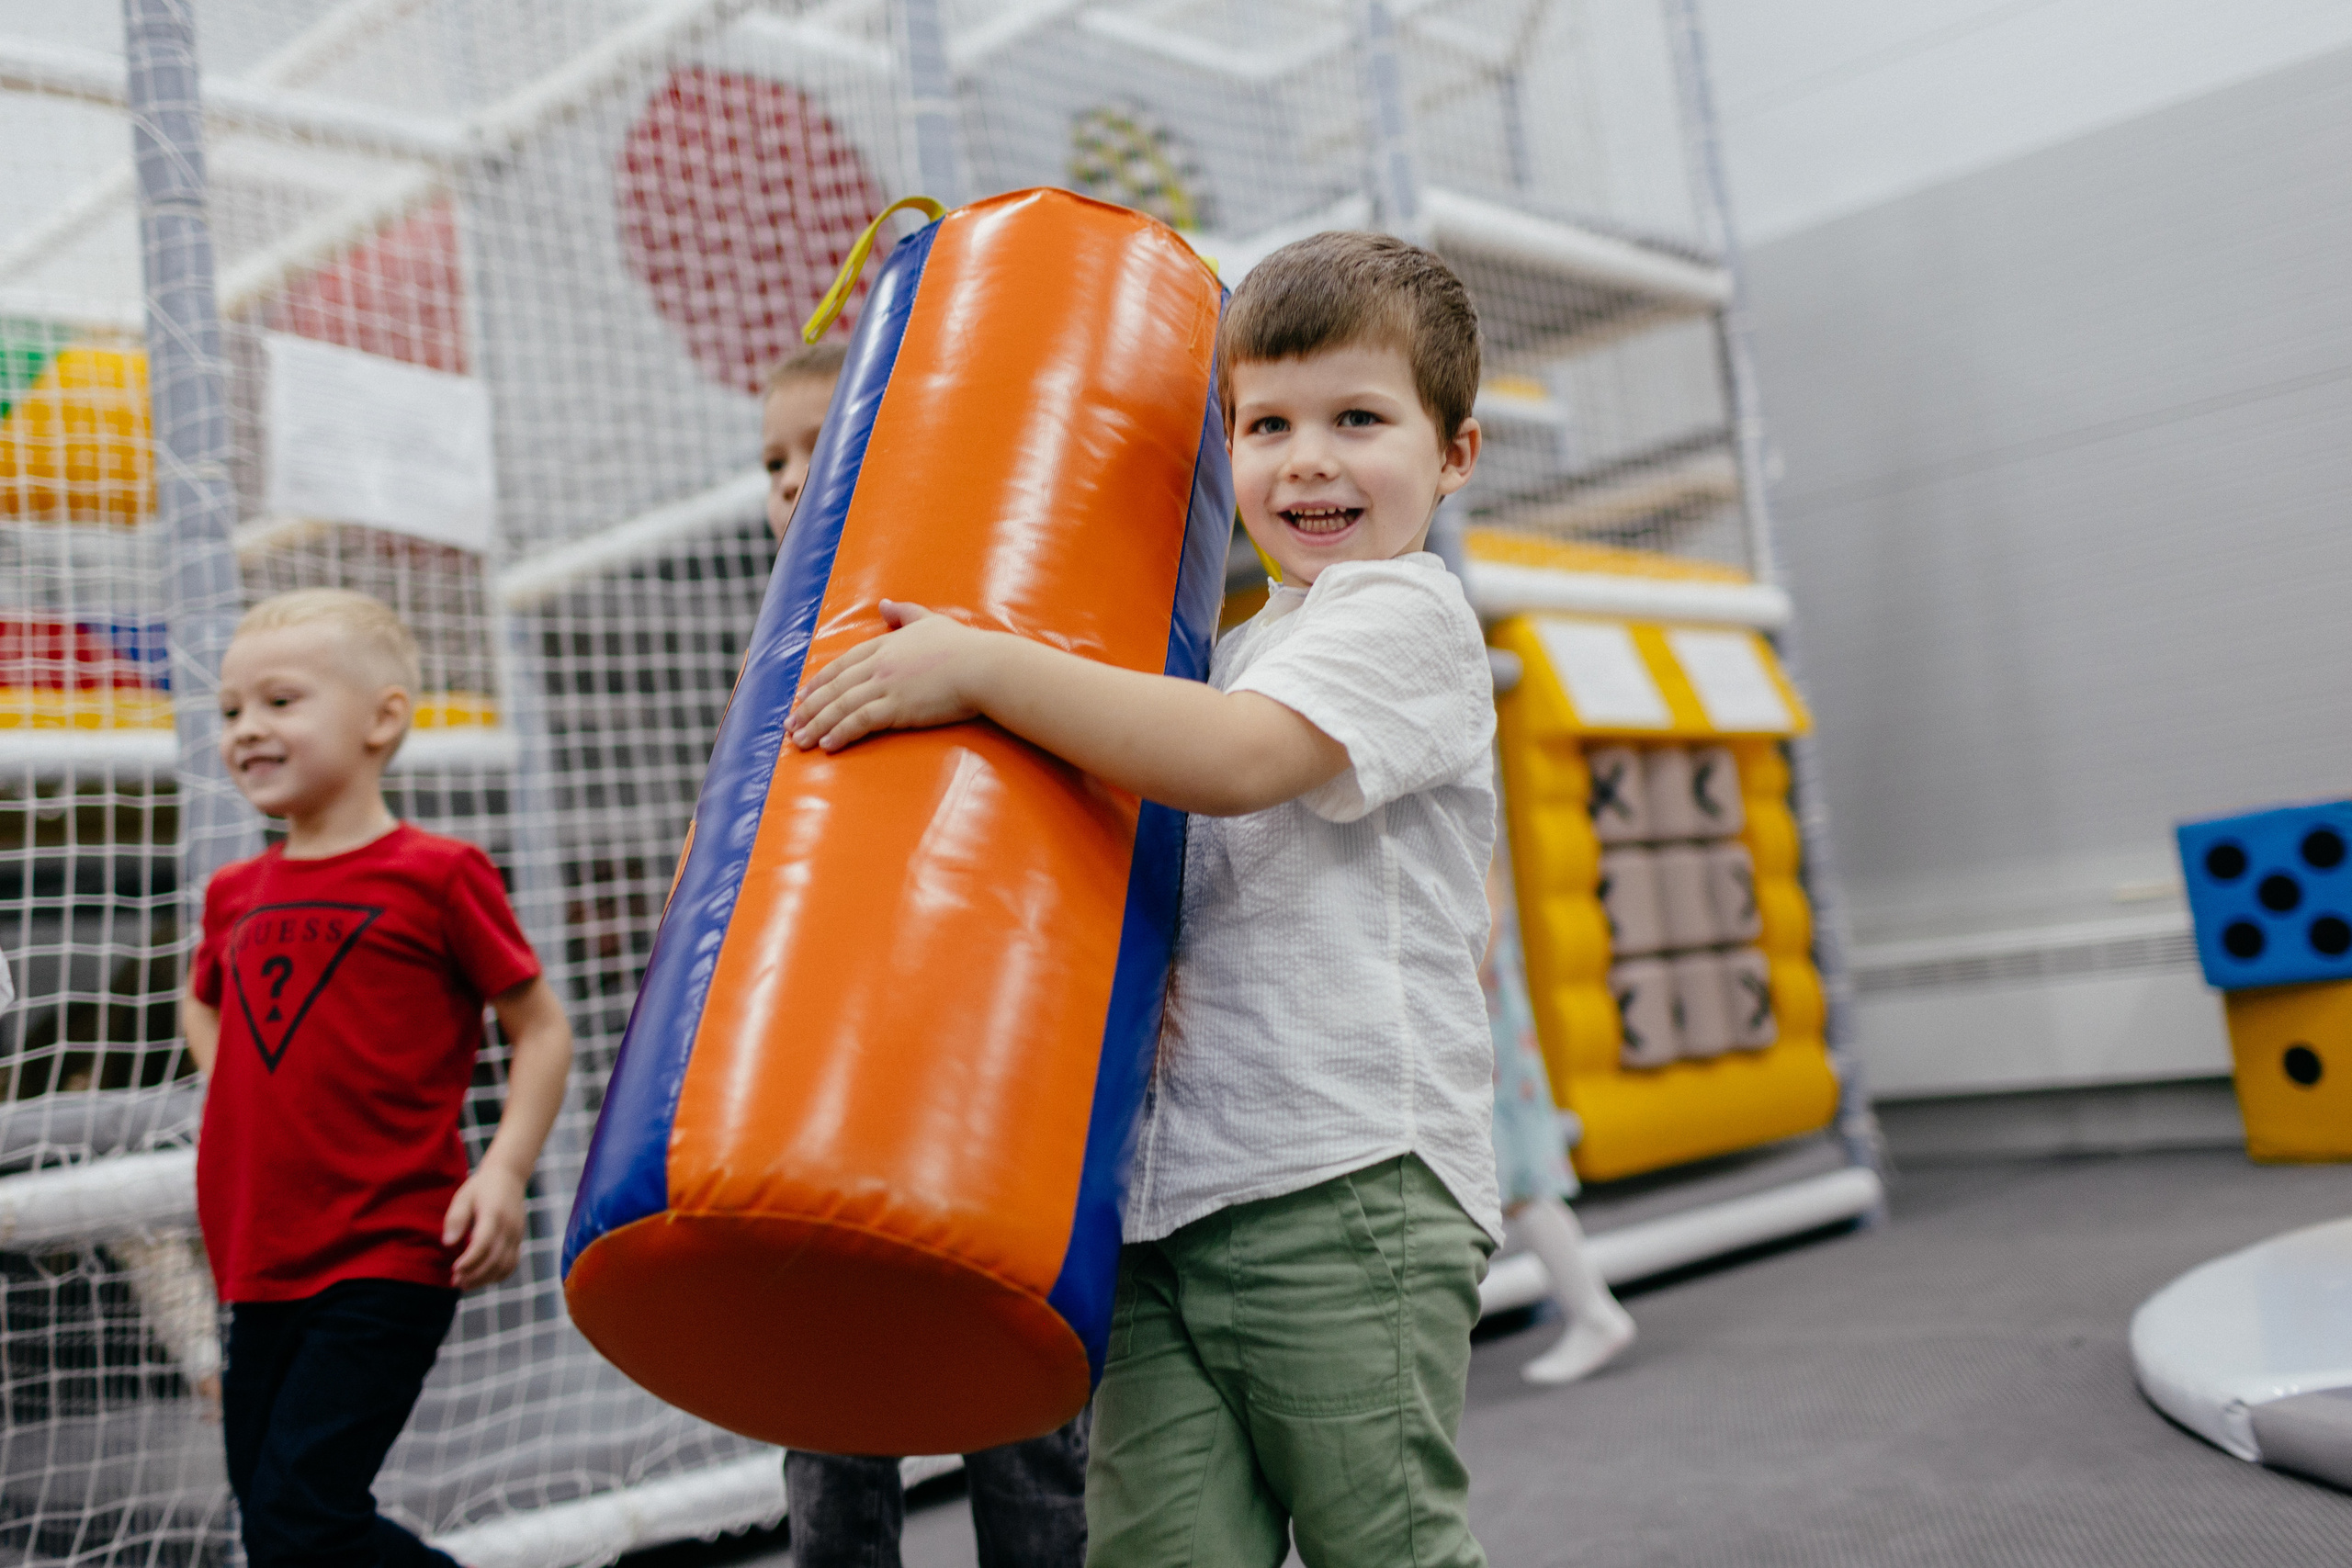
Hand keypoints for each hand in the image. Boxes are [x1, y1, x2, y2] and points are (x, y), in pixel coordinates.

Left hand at [443, 1165, 527, 1290]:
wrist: (509, 1176)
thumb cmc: (481, 1187)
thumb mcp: (463, 1197)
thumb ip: (456, 1219)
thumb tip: (448, 1244)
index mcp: (494, 1214)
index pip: (483, 1243)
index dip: (470, 1260)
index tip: (454, 1270)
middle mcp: (509, 1227)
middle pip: (495, 1259)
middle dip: (475, 1275)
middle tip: (455, 1282)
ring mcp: (517, 1234)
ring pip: (505, 1265)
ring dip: (485, 1279)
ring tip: (465, 1284)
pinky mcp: (519, 1239)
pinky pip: (512, 1263)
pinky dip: (498, 1276)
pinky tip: (482, 1279)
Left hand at [789, 600, 995, 751]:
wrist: (983, 666)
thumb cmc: (963, 646)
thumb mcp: (930, 621)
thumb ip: (904, 613)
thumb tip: (884, 605)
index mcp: (884, 645)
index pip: (842, 664)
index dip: (819, 682)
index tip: (802, 697)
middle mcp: (879, 665)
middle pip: (834, 688)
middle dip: (809, 708)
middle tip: (790, 725)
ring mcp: (886, 686)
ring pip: (840, 706)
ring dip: (816, 725)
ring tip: (800, 741)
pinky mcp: (897, 707)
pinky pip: (860, 722)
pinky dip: (840, 733)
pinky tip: (828, 745)